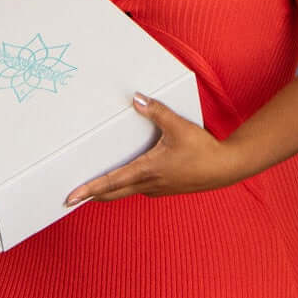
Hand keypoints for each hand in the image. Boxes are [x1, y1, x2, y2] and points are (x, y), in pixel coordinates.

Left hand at [64, 94, 238, 205]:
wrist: (226, 167)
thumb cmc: (204, 150)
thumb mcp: (180, 126)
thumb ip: (157, 112)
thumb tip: (137, 99)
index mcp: (148, 170)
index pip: (111, 182)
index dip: (88, 190)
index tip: (70, 197)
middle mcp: (149, 184)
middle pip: (113, 194)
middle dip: (92, 196)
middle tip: (72, 198)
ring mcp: (158, 189)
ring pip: (125, 193)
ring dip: (108, 192)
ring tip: (94, 189)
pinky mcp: (166, 188)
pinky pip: (139, 189)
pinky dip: (126, 187)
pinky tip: (128, 178)